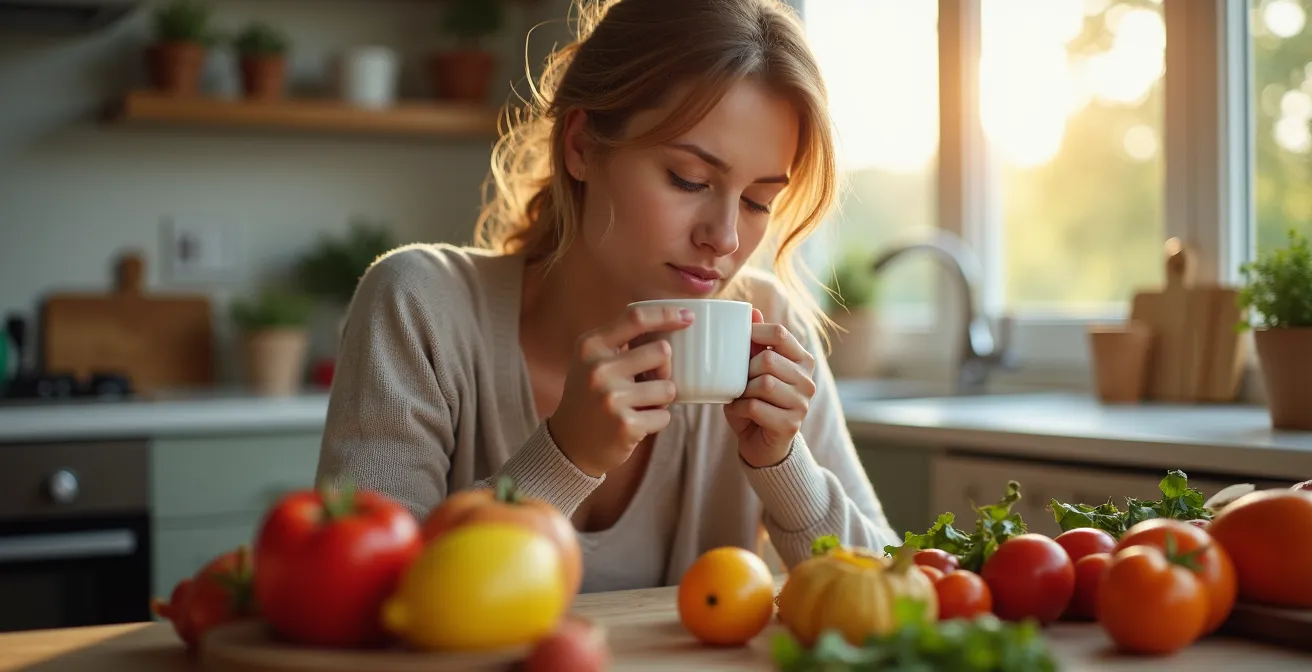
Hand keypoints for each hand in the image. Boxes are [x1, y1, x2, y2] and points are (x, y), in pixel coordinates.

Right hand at [548, 305, 693, 476]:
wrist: (569, 445)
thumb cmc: (589, 396)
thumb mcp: (591, 360)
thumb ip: (620, 342)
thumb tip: (669, 322)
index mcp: (591, 346)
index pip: (635, 318)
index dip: (666, 314)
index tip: (688, 317)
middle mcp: (598, 369)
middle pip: (662, 352)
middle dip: (664, 369)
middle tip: (648, 382)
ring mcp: (611, 398)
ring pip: (668, 388)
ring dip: (661, 399)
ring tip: (639, 405)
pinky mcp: (626, 425)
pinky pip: (664, 416)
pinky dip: (656, 421)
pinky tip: (636, 424)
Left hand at [725, 308, 816, 467]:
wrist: (761, 443)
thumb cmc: (755, 400)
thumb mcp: (751, 369)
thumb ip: (753, 343)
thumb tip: (751, 311)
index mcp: (802, 360)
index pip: (780, 333)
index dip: (754, 333)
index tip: (739, 342)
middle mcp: (808, 381)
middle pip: (768, 359)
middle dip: (745, 370)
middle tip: (739, 380)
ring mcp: (803, 404)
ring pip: (763, 384)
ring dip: (742, 390)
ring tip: (739, 396)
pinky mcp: (791, 425)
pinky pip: (756, 407)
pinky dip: (738, 408)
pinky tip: (738, 411)